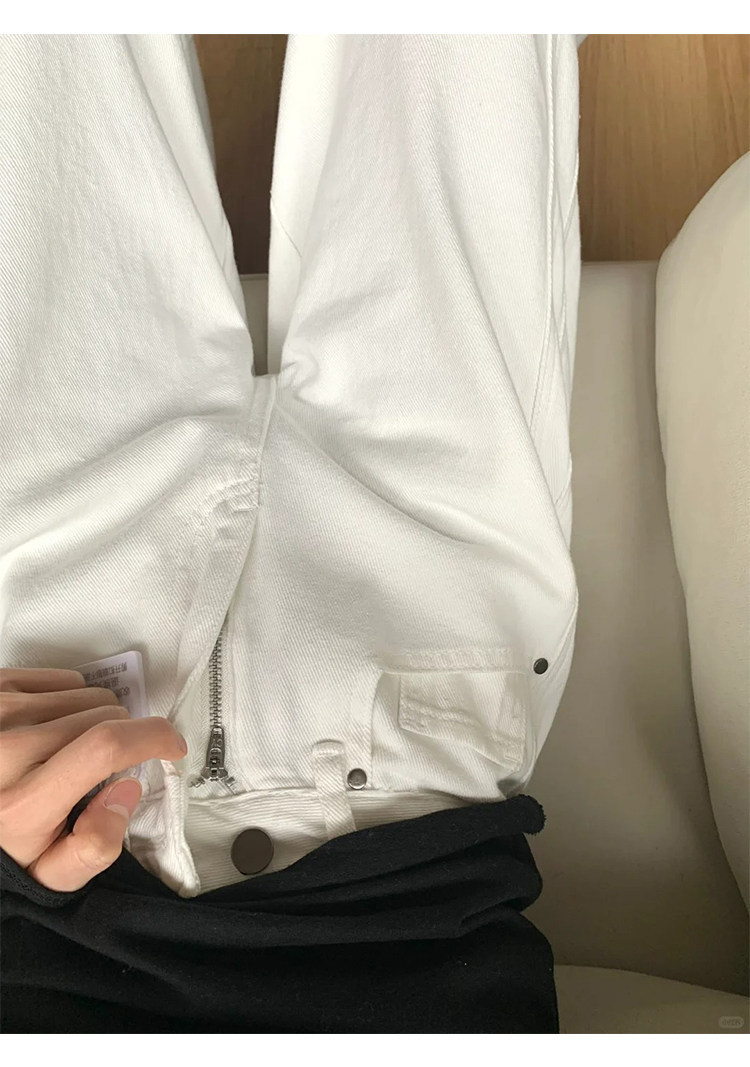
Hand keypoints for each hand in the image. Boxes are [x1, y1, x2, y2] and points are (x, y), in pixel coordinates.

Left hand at [0, 667, 186, 891]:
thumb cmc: (7, 843)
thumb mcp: (48, 873)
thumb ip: (93, 848)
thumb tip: (127, 790)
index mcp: (21, 805)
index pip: (105, 747)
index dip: (153, 737)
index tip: (172, 746)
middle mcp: (5, 752)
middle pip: (105, 717)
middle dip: (123, 738)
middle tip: (101, 767)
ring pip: (89, 693)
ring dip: (97, 718)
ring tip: (74, 749)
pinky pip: (64, 678)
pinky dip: (72, 699)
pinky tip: (55, 727)